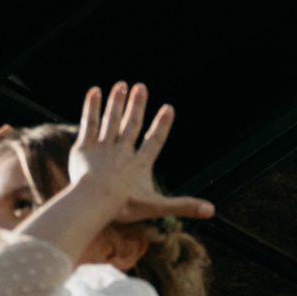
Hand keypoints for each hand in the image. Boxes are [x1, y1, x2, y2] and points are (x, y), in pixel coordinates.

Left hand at [66, 82, 213, 225]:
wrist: (95, 200)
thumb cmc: (125, 205)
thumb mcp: (158, 207)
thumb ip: (184, 206)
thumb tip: (212, 211)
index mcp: (140, 164)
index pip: (154, 141)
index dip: (162, 125)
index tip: (168, 108)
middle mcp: (123, 151)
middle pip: (132, 125)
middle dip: (137, 105)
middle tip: (141, 87)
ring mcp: (103, 148)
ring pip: (111, 121)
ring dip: (117, 102)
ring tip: (121, 85)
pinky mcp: (84, 149)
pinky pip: (89, 124)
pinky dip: (91, 107)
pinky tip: (95, 91)